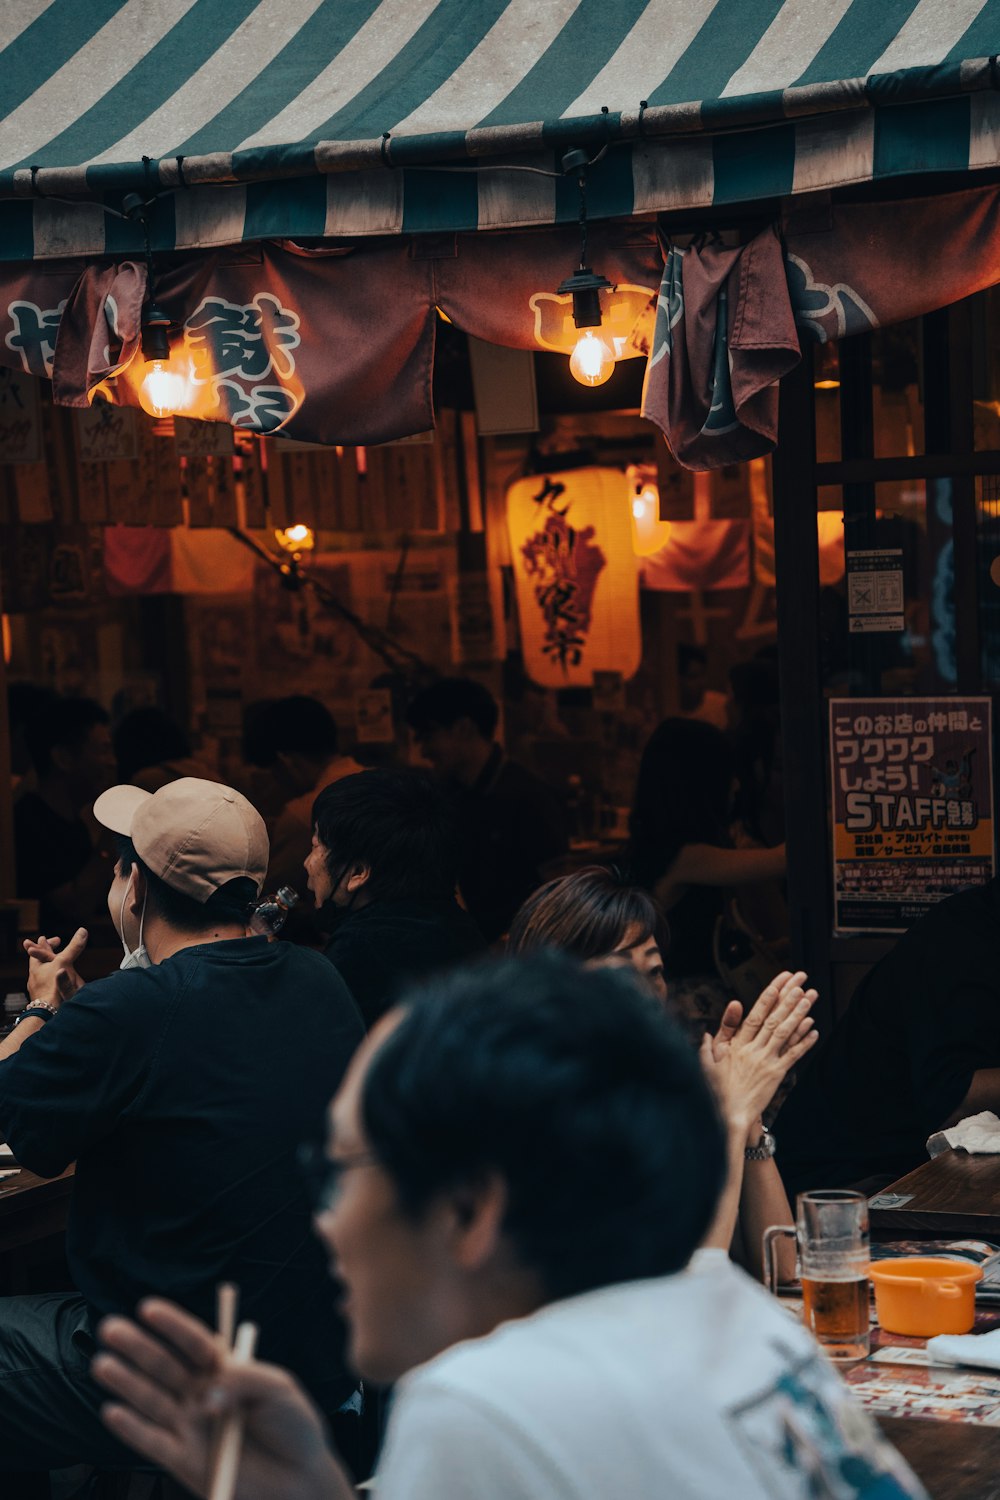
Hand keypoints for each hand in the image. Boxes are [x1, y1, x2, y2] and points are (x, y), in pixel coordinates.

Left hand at [24, 927, 87, 1008]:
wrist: (49, 1013)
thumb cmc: (53, 988)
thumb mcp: (64, 963)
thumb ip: (74, 947)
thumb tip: (83, 930)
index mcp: (36, 967)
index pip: (38, 950)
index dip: (48, 943)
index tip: (58, 939)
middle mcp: (35, 978)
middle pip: (40, 962)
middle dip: (49, 954)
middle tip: (56, 948)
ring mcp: (38, 990)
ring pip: (44, 975)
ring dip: (51, 968)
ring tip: (60, 965)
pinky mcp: (45, 999)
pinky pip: (48, 987)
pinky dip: (54, 981)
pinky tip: (61, 985)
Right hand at [93, 1300, 348, 1499]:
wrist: (299, 1481)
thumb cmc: (294, 1427)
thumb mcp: (279, 1390)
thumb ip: (244, 1381)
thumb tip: (206, 1396)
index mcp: (225, 1370)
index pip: (194, 1342)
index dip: (172, 1326)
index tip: (149, 1308)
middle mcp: (202, 1394)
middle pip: (165, 1366)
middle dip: (138, 1347)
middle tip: (111, 1328)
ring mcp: (190, 1426)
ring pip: (152, 1400)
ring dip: (126, 1382)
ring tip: (102, 1363)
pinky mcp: (183, 1460)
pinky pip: (152, 1443)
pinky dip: (131, 1428)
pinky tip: (112, 1411)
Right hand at [700, 970, 817, 1139]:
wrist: (730, 1116)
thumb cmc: (716, 1089)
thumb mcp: (706, 1063)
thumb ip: (710, 1044)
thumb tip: (708, 1029)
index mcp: (736, 1044)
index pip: (755, 1014)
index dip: (769, 996)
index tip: (780, 980)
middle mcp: (753, 1050)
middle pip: (773, 1018)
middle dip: (788, 996)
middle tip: (801, 979)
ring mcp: (766, 1062)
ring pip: (785, 1033)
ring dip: (798, 1013)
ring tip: (810, 996)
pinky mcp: (776, 1075)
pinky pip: (793, 1055)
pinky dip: (804, 1042)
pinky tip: (813, 1028)